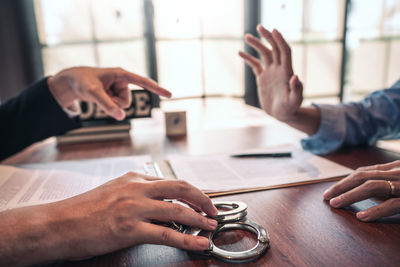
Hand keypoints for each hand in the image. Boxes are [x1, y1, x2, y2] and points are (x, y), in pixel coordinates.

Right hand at [0, 172, 217, 264]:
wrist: (57, 223)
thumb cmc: (82, 211)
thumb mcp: (112, 192)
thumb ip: (136, 194)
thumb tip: (158, 203)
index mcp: (133, 179)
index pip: (170, 181)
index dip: (190, 191)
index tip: (201, 200)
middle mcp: (136, 189)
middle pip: (181, 188)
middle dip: (202, 199)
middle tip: (213, 209)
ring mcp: (134, 208)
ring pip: (178, 210)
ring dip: (199, 219)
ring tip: (211, 226)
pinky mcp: (130, 229)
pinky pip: (167, 233)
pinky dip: (187, 239)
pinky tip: (198, 243)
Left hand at [48, 67, 170, 120]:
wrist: (73, 81)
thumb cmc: (83, 81)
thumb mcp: (93, 93)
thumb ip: (107, 105)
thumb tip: (121, 117)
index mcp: (121, 74)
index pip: (143, 82)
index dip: (157, 89)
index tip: (170, 94)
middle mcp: (122, 81)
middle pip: (126, 102)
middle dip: (114, 103)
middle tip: (100, 95)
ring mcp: (119, 89)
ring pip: (121, 106)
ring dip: (110, 104)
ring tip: (98, 94)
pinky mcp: (115, 95)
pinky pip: (116, 107)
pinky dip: (107, 105)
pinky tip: (99, 96)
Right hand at [239, 25, 302, 121]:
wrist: (282, 114)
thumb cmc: (290, 108)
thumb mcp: (295, 101)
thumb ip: (296, 89)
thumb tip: (295, 76)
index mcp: (287, 72)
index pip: (284, 52)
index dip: (280, 41)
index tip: (274, 31)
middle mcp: (279, 69)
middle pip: (274, 48)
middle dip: (268, 37)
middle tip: (259, 27)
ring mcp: (270, 72)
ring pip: (264, 54)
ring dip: (257, 44)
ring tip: (247, 36)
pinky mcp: (263, 78)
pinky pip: (255, 65)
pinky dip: (248, 58)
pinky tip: (240, 53)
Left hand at [323, 161, 399, 221]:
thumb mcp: (399, 184)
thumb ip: (383, 185)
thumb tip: (359, 192)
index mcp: (395, 168)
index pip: (364, 173)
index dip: (345, 181)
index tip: (331, 190)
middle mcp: (398, 172)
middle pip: (363, 177)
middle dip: (342, 186)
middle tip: (327, 196)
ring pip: (372, 186)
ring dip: (350, 195)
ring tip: (335, 204)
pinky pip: (392, 204)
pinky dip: (375, 210)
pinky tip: (361, 216)